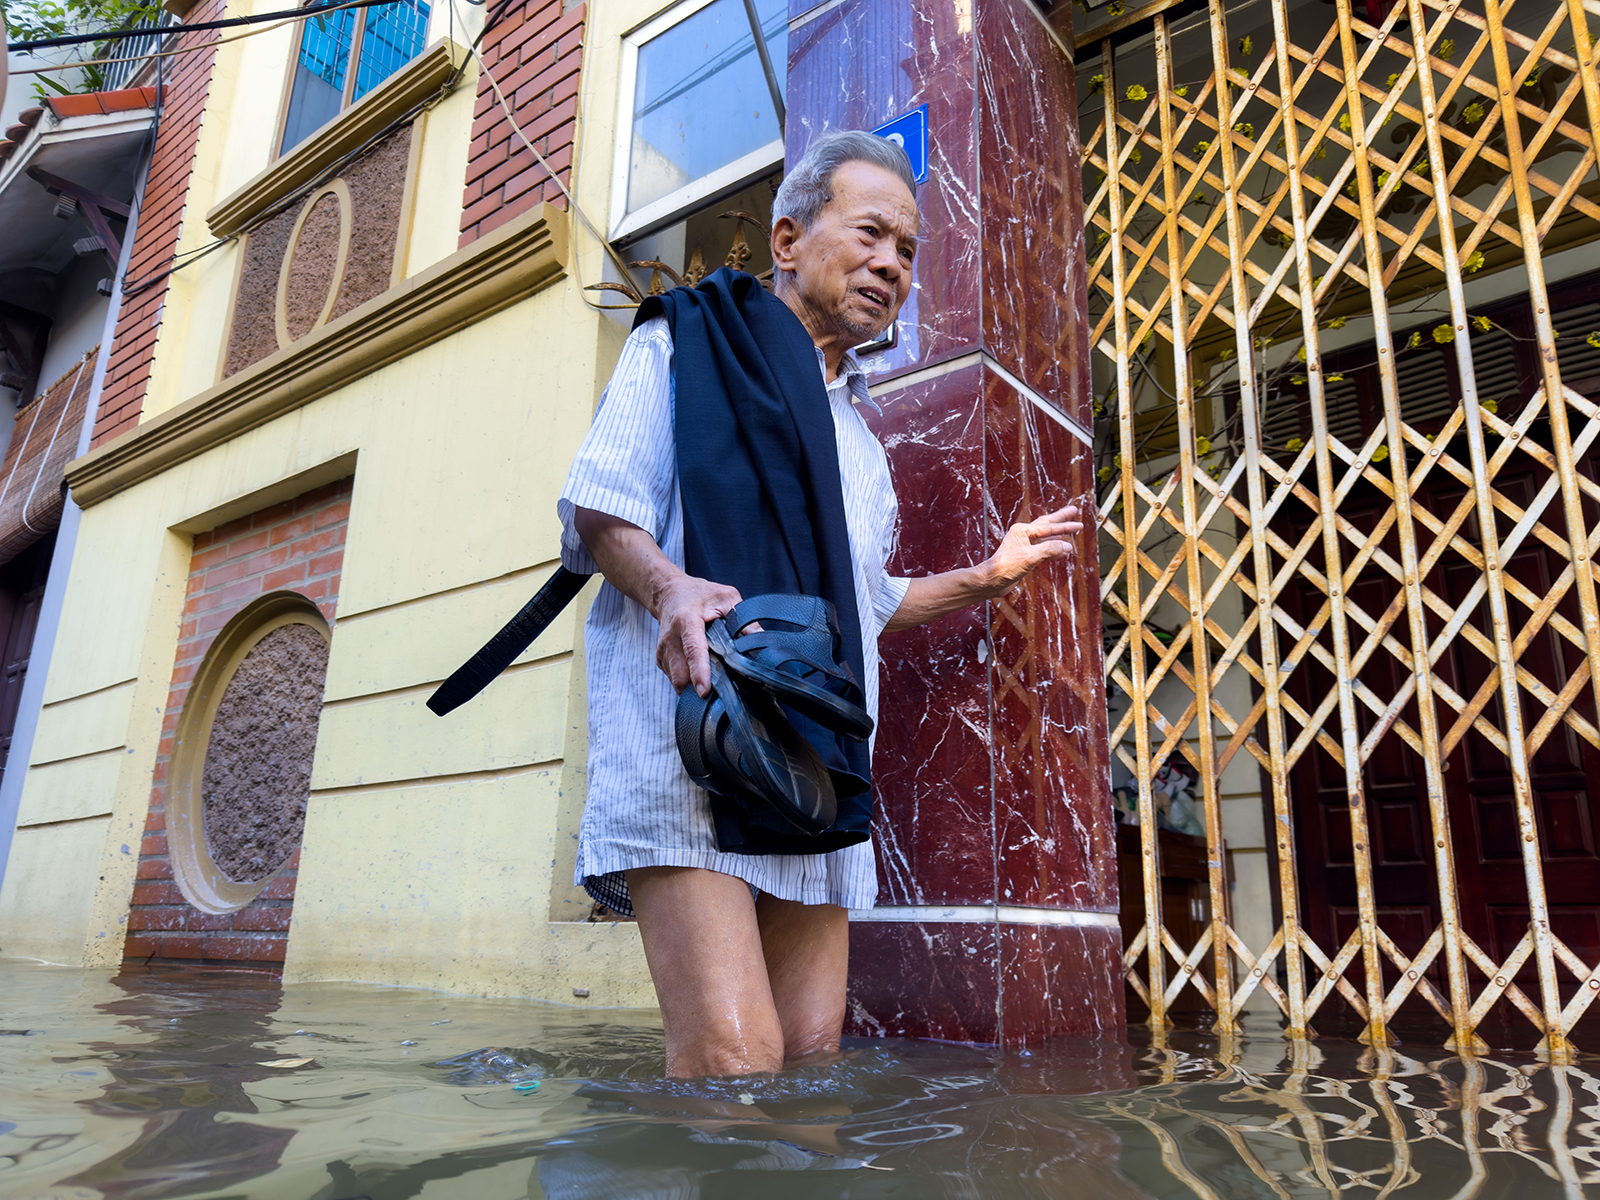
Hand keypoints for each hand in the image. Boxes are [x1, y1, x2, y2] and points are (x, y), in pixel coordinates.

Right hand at [654, 575, 743, 695]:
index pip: (693, 649)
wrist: (668, 593)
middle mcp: (670, 636)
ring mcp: (662, 650)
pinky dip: (688, 681)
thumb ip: (743, 619)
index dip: (699, 672)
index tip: (705, 691)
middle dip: (699, 687)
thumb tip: (762, 641)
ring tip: (712, 679)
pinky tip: (699, 671)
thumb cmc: (698, 594)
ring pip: (677, 680)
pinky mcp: (660, 659)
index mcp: (687, 620)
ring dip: (694, 686)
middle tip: (721, 690)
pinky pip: (674, 679)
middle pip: (681, 673)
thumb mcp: (726, 597)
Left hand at [982, 502, 1084, 595]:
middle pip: (1046, 523)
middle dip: (1061, 518)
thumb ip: (1049, 550)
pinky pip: (1044, 548)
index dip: (1065, 526)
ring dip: (1059, 533)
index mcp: (1022, 530)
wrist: (992, 580)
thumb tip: (1066, 546)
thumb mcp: (1030, 557)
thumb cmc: (1005, 567)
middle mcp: (1023, 534)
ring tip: (1070, 528)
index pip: (1048, 527)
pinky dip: (1054, 549)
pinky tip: (1062, 551)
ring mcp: (1024, 544)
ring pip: (1046, 536)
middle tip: (1074, 510)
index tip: (1079, 525)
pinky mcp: (1025, 555)